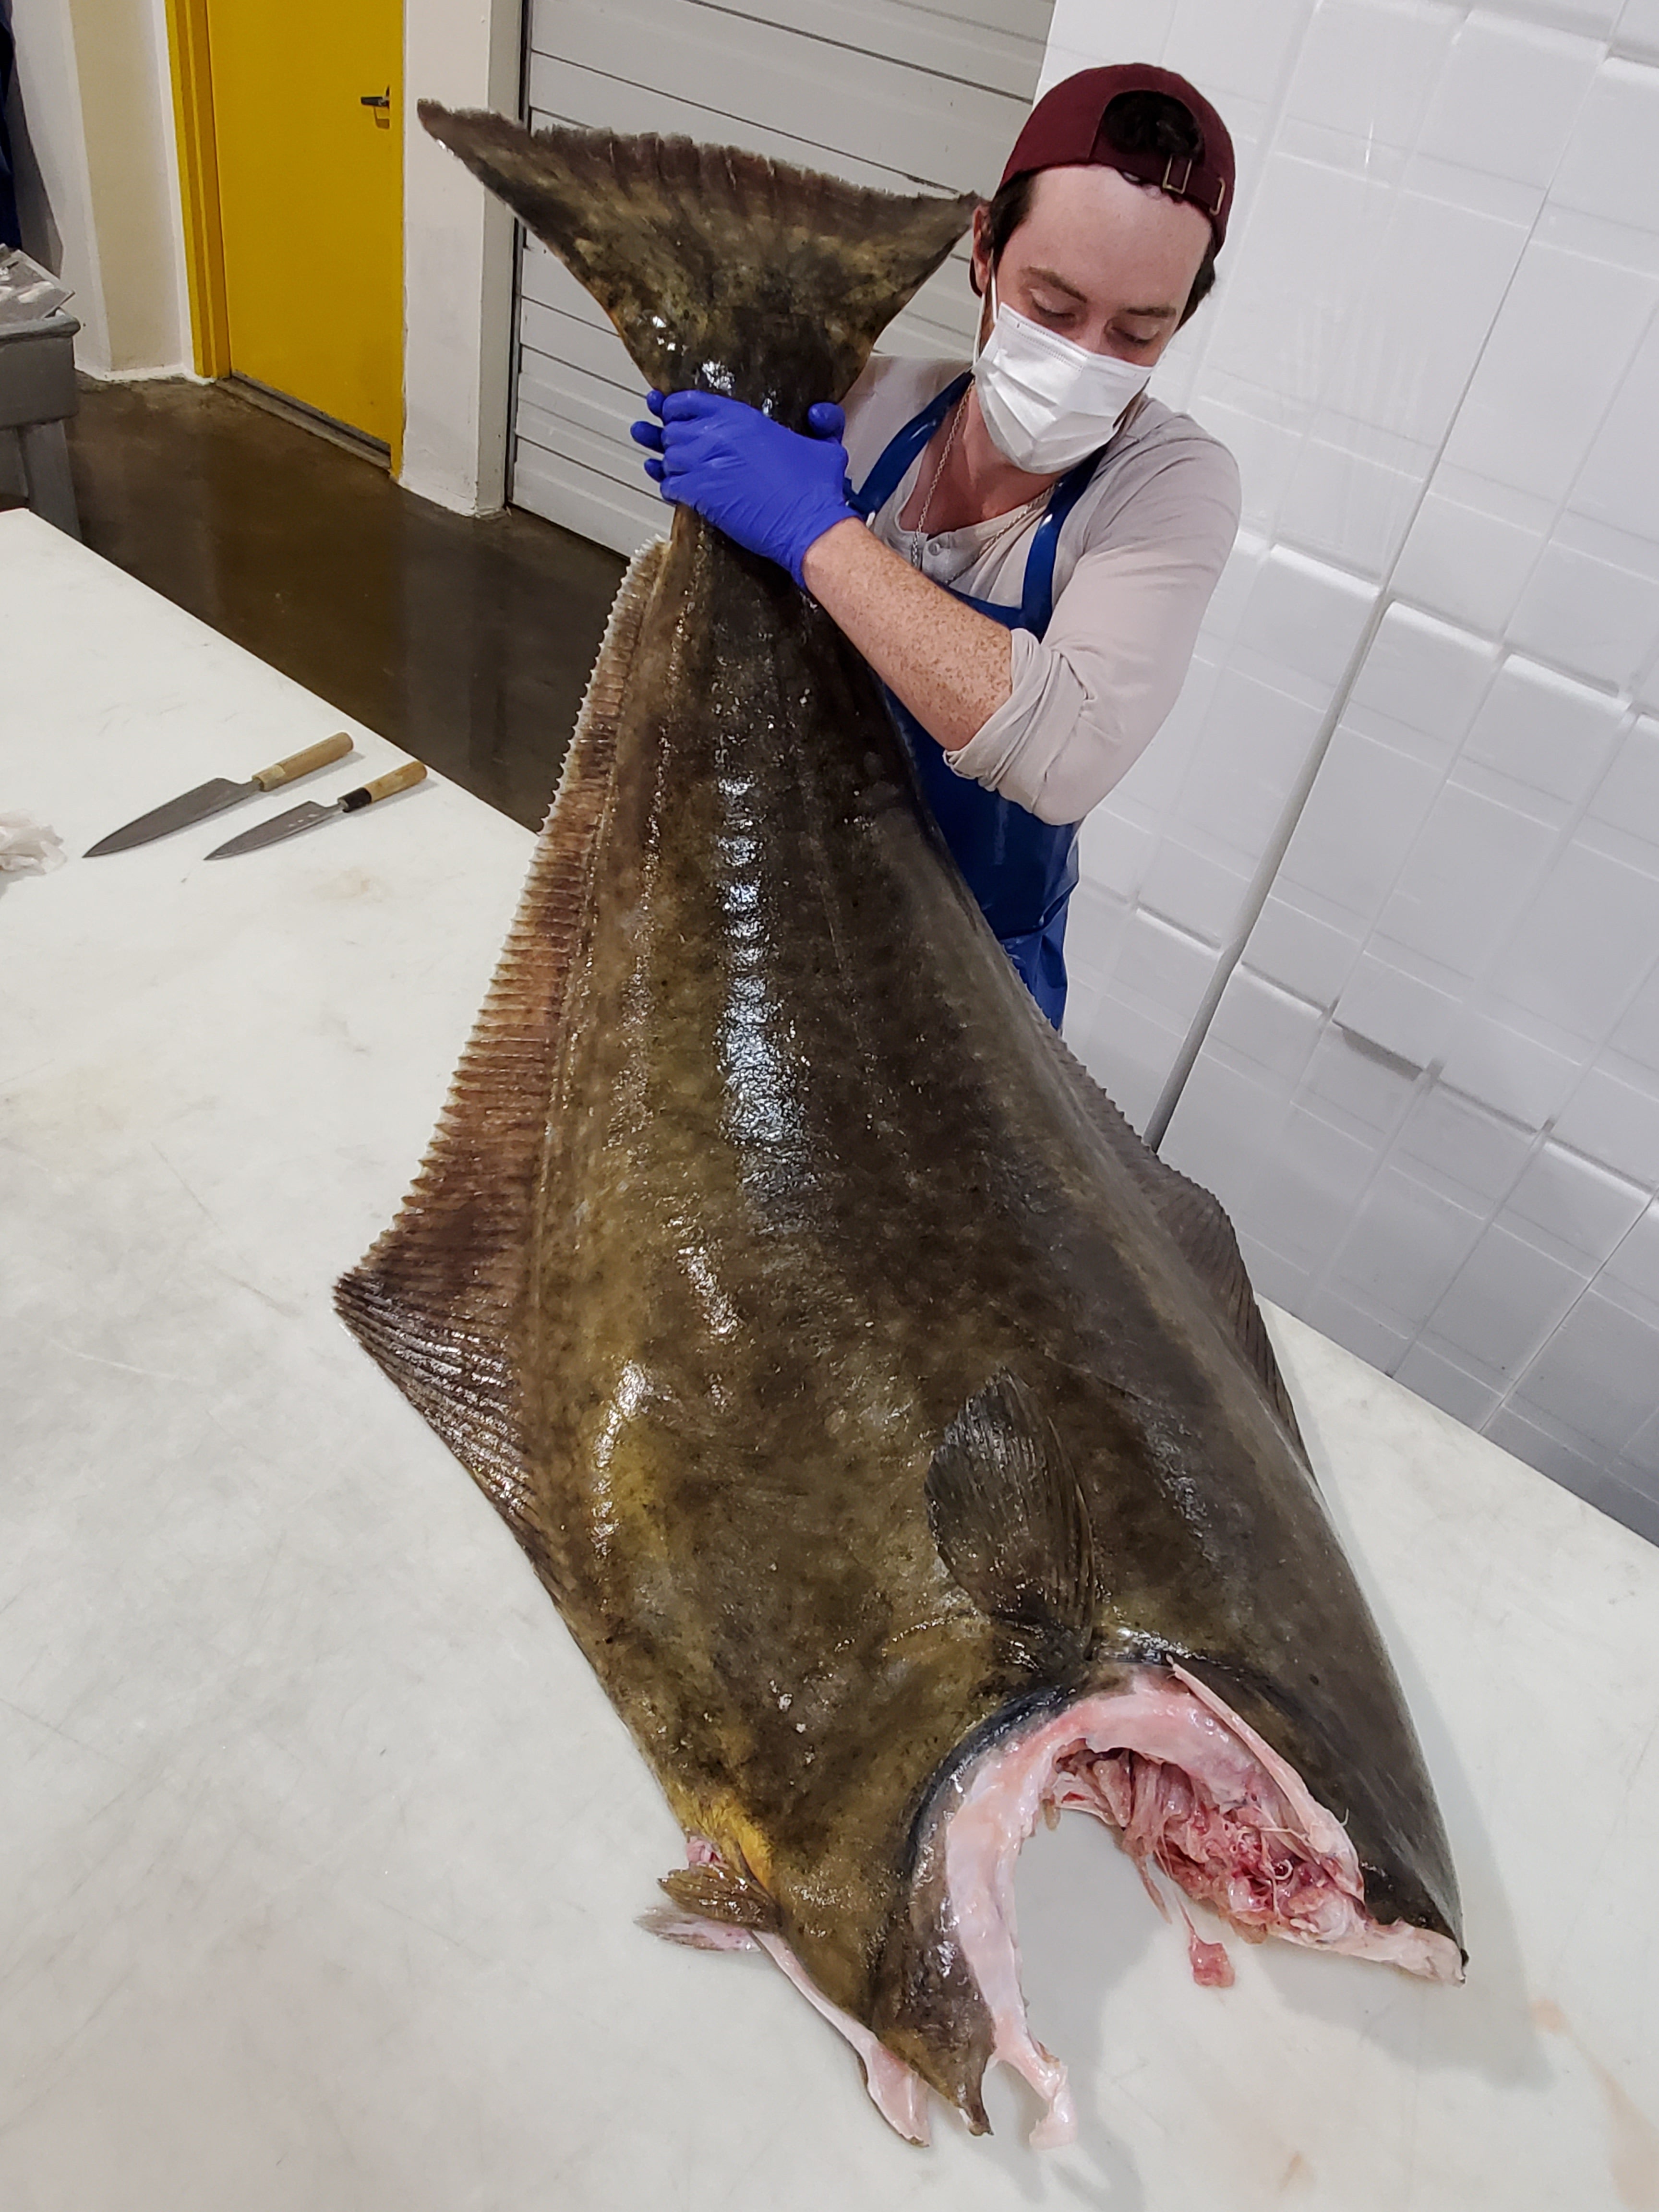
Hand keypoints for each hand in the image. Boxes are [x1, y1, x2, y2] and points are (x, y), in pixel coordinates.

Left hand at [629, 392, 855, 585]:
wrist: (808, 525)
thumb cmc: (816, 490)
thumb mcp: (825, 446)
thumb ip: (821, 423)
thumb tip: (820, 412)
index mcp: (743, 419)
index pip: (692, 402)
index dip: (675, 407)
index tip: (669, 410)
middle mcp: (719, 437)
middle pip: (675, 430)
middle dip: (670, 437)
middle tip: (666, 442)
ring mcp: (707, 467)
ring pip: (668, 458)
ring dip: (668, 464)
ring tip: (667, 466)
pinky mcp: (702, 496)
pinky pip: (669, 487)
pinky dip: (669, 488)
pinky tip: (674, 491)